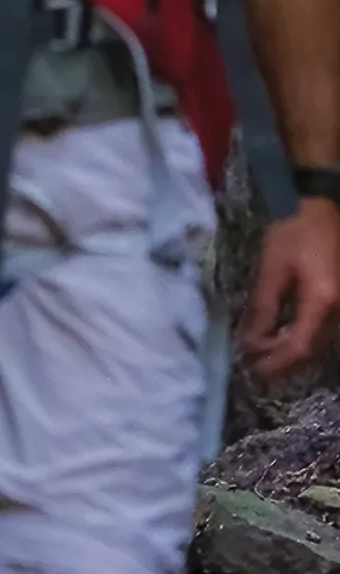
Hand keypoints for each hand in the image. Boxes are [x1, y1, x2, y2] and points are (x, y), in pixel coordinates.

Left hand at [242, 199, 339, 376]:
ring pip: (319, 342)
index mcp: (323, 301)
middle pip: (313, 350)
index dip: (276, 363)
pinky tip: (282, 332)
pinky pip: (322, 328)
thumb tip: (250, 342)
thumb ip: (262, 307)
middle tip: (254, 362)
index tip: (254, 371)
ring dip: (291, 350)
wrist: (320, 202)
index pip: (300, 347)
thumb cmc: (294, 229)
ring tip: (263, 349)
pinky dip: (301, 335)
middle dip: (282, 360)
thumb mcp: (273, 267)